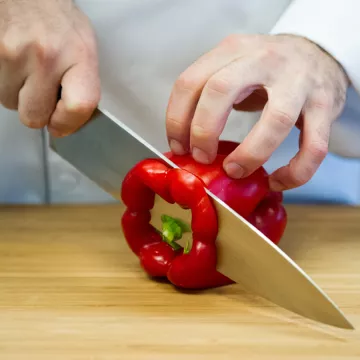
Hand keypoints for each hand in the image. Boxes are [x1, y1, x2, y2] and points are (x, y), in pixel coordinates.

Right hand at [0, 0, 99, 136]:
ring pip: (9, 103)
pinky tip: (14, 64)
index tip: (61, 125)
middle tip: (41, 92)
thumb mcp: (84, 48)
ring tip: (26, 69)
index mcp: (78, 56)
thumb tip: (73, 119)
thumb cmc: (57, 19)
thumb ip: (83, 85)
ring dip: (18, 94)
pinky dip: (4, 81)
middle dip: (37, 110)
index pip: (78, 107)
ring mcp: (12, 53)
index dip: (67, 123)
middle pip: (34, 116)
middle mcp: (46, 56)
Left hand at [165, 34, 348, 190]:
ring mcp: (299, 82)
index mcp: (233, 50)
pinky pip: (313, 146)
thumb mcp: (233, 67)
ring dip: (250, 154)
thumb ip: (209, 93)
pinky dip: (294, 172)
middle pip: (221, 90)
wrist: (318, 54)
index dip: (176, 119)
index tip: (178, 147)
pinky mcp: (325, 106)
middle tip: (201, 158)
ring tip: (235, 172)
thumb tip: (184, 140)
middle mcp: (264, 60)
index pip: (190, 82)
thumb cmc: (266, 71)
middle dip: (203, 131)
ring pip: (275, 120)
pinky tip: (277, 182)